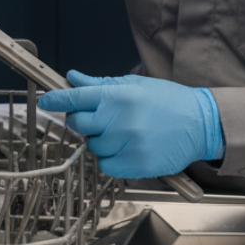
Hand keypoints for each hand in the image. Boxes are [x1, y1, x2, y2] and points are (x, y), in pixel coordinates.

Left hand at [37, 70, 223, 178]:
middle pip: (79, 123)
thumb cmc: (167, 101)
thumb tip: (73, 78)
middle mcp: (120, 120)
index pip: (76, 97)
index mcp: (118, 96)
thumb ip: (99, 84)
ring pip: (93, 147)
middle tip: (99, 117)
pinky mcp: (137, 166)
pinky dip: (111, 159)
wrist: (199, 124)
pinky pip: (107, 166)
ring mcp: (128, 145)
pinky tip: (126, 148)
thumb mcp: (133, 84)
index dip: (56, 99)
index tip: (45, 100)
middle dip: (83, 120)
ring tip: (121, 132)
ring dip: (100, 141)